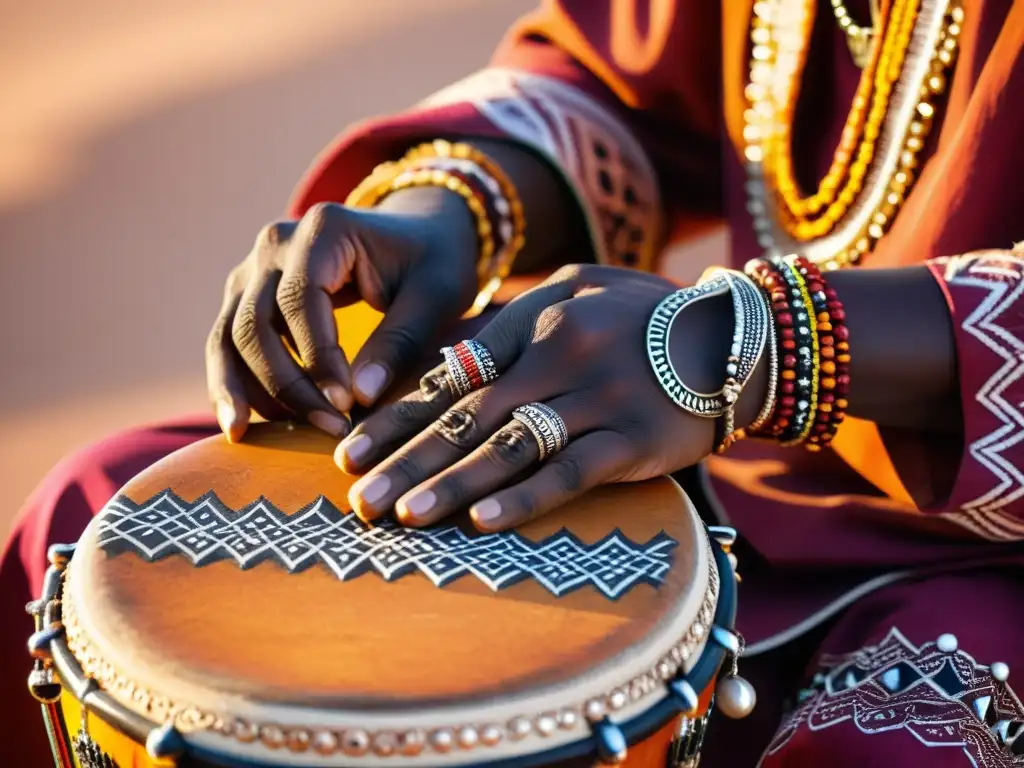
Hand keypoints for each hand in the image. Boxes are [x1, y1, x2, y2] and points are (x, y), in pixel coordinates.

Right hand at [205, 187, 478, 441]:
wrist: (418, 233)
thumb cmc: (434, 262)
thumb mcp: (436, 295)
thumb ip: (401, 341)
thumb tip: (360, 398)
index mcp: (324, 229)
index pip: (301, 300)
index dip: (318, 358)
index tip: (346, 406)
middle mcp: (277, 243)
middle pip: (255, 322)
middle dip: (287, 384)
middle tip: (330, 428)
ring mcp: (254, 268)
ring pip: (229, 336)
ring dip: (246, 390)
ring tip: (268, 437)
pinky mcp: (248, 295)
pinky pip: (227, 342)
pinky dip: (231, 383)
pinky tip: (242, 426)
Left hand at [336, 264, 765, 530]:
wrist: (734, 336)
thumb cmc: (643, 314)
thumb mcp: (578, 289)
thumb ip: (513, 321)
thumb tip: (447, 361)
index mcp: (537, 320)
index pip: (451, 376)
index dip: (397, 416)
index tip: (350, 451)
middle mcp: (559, 357)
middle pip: (467, 416)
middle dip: (406, 459)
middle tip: (357, 498)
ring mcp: (596, 399)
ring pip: (509, 447)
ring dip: (450, 484)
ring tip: (401, 516)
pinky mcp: (632, 440)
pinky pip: (570, 472)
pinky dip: (524, 498)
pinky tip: (481, 522)